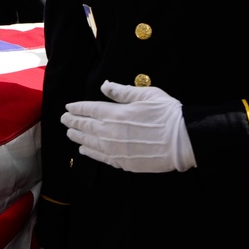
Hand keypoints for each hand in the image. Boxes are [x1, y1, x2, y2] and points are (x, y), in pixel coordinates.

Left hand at [62, 81, 194, 172]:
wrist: (184, 140)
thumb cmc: (167, 114)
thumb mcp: (145, 95)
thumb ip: (122, 92)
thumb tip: (105, 86)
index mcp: (115, 113)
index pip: (89, 110)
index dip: (77, 108)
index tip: (68, 107)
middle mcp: (111, 132)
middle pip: (86, 127)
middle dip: (73, 122)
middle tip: (64, 120)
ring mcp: (117, 149)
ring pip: (90, 143)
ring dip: (78, 137)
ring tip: (70, 134)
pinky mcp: (125, 163)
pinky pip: (101, 158)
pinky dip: (90, 153)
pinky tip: (84, 150)